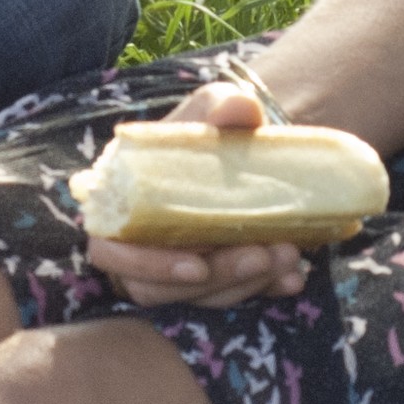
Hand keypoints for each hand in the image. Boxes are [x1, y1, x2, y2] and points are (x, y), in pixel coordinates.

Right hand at [82, 83, 317, 310]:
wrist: (230, 152)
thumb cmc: (203, 132)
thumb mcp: (208, 111)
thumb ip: (218, 106)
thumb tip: (241, 107)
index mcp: (119, 206)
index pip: (110, 251)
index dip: (148, 266)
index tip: (198, 265)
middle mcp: (136, 246)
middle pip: (162, 287)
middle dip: (219, 276)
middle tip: (266, 255)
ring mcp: (172, 269)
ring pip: (198, 296)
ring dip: (245, 284)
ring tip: (288, 258)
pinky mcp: (208, 282)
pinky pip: (230, 297)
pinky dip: (263, 290)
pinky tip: (293, 279)